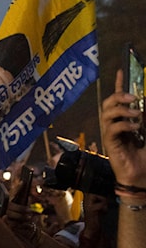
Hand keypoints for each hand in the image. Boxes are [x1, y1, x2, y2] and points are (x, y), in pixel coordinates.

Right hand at [101, 69, 145, 186]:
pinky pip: (112, 129)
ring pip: (107, 113)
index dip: (119, 84)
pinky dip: (124, 125)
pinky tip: (136, 127)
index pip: (118, 100)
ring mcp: (110, 134)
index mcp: (123, 121)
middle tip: (134, 97)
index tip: (121, 70)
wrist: (141, 177)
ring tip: (137, 113)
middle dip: (118, 96)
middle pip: (108, 103)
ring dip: (122, 110)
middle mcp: (114, 125)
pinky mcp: (110, 144)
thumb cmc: (145, 157)